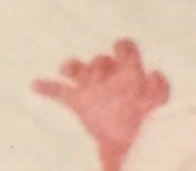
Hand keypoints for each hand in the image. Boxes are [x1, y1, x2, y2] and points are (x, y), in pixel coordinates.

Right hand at [33, 39, 169, 169]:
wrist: (128, 146)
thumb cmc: (146, 123)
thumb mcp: (158, 103)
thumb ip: (160, 87)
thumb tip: (154, 71)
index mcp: (129, 72)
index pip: (125, 49)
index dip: (122, 47)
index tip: (119, 51)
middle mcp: (110, 75)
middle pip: (100, 60)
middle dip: (98, 66)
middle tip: (100, 81)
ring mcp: (92, 87)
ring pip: (78, 68)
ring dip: (72, 66)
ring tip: (68, 70)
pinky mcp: (79, 102)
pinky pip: (59, 91)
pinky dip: (47, 87)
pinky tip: (35, 84)